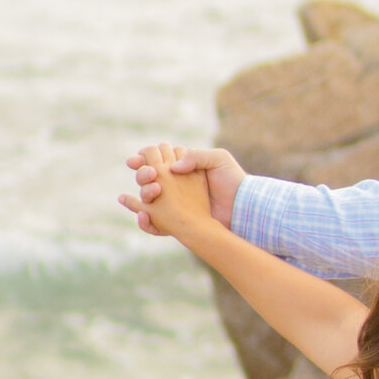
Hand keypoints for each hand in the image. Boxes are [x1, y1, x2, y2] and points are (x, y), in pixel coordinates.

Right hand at [122, 141, 243, 231]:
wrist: (243, 207)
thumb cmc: (233, 180)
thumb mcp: (218, 159)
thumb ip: (196, 157)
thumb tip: (172, 167)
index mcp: (183, 167)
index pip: (157, 159)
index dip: (143, 158)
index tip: (136, 160)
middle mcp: (175, 184)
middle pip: (148, 177)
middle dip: (142, 174)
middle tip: (150, 175)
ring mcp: (174, 203)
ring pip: (147, 198)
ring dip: (144, 193)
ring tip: (154, 191)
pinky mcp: (176, 221)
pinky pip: (155, 222)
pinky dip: (145, 220)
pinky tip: (143, 213)